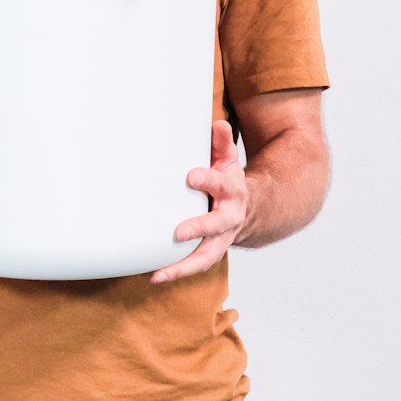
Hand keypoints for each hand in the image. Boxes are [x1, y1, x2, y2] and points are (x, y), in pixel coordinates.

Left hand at [151, 118, 248, 284]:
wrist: (246, 210)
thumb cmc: (226, 181)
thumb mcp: (228, 159)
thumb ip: (222, 143)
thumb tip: (218, 125)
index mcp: (232, 191)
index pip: (221, 184)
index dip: (208, 180)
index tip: (191, 176)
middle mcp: (229, 218)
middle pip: (216, 226)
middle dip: (199, 227)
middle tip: (178, 232)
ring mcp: (220, 239)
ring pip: (205, 256)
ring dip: (183, 265)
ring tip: (161, 273)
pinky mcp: (209, 252)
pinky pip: (193, 265)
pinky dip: (176, 272)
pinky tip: (155, 275)